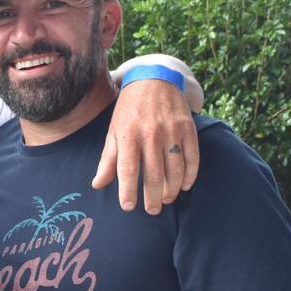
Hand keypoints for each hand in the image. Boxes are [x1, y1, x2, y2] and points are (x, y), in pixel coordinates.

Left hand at [92, 78, 198, 214]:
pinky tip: (184, 186)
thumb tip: (97, 185)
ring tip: (166, 200)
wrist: (153, 80)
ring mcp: (171, 131)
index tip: (129, 207)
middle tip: (152, 211)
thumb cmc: (128, 111)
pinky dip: (190, 174)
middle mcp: (150, 134)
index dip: (128, 191)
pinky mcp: (188, 128)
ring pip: (174, 169)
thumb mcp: (113, 132)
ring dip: (171, 189)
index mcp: (128, 135)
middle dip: (152, 197)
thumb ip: (107, 160)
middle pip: (153, 174)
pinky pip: (192, 157)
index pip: (127, 170)